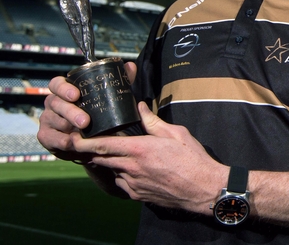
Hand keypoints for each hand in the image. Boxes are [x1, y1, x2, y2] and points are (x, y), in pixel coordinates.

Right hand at [36, 62, 136, 161]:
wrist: (88, 139)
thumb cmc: (96, 113)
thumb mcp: (107, 97)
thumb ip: (117, 82)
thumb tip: (130, 66)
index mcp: (65, 91)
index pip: (57, 84)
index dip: (64, 88)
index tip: (76, 95)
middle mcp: (53, 103)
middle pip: (56, 103)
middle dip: (70, 112)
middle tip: (85, 121)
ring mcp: (48, 119)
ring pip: (54, 120)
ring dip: (68, 126)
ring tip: (82, 132)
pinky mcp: (46, 136)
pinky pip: (51, 138)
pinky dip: (62, 140)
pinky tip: (71, 142)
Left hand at [72, 102, 225, 213]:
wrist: (203, 188)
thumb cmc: (193, 159)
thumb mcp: (176, 134)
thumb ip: (153, 121)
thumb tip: (140, 107)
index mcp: (140, 149)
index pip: (102, 145)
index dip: (83, 142)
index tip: (71, 136)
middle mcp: (131, 168)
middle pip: (100, 158)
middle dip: (91, 151)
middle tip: (85, 142)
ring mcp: (133, 184)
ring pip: (111, 170)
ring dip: (109, 162)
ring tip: (115, 154)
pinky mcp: (137, 195)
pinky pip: (121, 183)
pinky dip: (121, 174)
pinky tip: (132, 169)